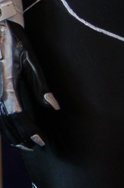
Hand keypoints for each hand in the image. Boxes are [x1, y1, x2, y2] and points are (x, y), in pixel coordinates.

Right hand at [0, 20, 54, 148]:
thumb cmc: (14, 40)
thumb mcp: (30, 59)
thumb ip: (40, 84)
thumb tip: (54, 106)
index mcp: (6, 85)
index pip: (18, 116)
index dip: (29, 132)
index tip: (41, 142)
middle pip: (6, 123)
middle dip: (21, 137)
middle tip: (34, 147)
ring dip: (10, 134)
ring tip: (23, 144)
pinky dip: (3, 123)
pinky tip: (11, 128)